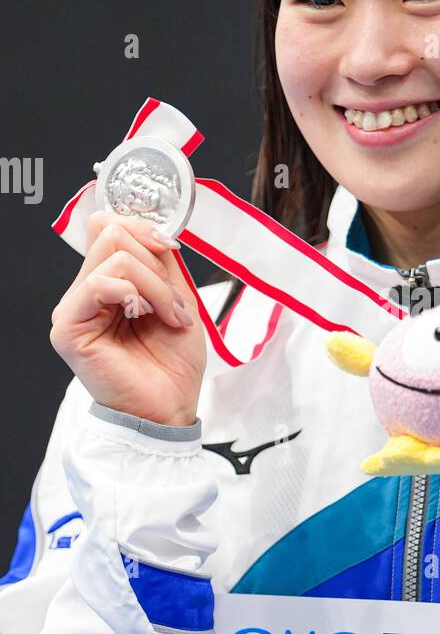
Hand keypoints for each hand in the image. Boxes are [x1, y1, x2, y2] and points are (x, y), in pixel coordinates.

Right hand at [49, 212, 206, 425]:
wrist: (171, 406)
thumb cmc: (173, 363)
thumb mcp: (176, 297)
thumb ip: (160, 262)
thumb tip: (153, 230)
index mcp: (108, 283)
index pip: (109, 227)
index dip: (144, 229)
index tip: (172, 251)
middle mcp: (86, 292)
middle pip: (111, 233)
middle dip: (155, 263)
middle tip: (173, 303)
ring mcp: (74, 309)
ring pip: (113, 256)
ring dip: (155, 285)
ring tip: (168, 317)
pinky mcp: (68, 328)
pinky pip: (99, 283)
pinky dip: (134, 293)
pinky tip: (145, 317)